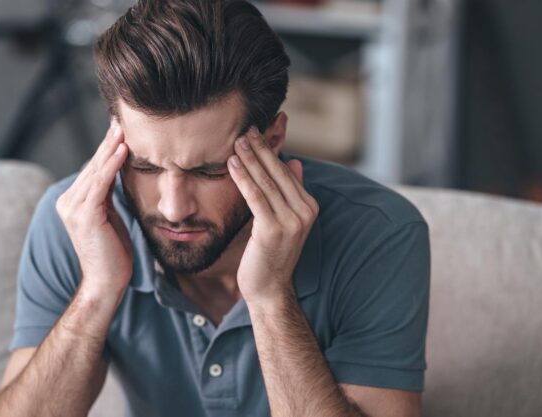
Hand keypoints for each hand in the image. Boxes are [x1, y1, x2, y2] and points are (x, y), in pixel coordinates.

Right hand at [56, 120, 131, 299]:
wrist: (107, 282)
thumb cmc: (114, 252)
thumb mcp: (111, 216)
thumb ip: (110, 196)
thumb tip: (120, 173)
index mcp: (74, 201)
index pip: (94, 168)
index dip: (108, 148)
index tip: (121, 128)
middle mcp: (69, 201)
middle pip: (94, 165)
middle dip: (109, 141)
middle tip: (122, 118)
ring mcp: (73, 208)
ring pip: (96, 171)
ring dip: (111, 147)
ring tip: (124, 127)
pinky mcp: (85, 215)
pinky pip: (101, 184)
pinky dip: (112, 165)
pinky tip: (123, 149)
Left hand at [227, 127, 318, 305]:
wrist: (269, 288)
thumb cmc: (272, 253)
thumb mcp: (285, 220)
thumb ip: (291, 191)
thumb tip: (294, 162)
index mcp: (309, 206)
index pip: (286, 172)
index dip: (270, 151)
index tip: (255, 133)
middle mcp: (304, 212)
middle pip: (278, 173)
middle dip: (260, 149)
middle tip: (245, 129)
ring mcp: (291, 221)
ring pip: (266, 182)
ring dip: (249, 159)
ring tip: (236, 141)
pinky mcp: (273, 229)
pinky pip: (256, 197)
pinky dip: (243, 178)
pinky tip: (232, 164)